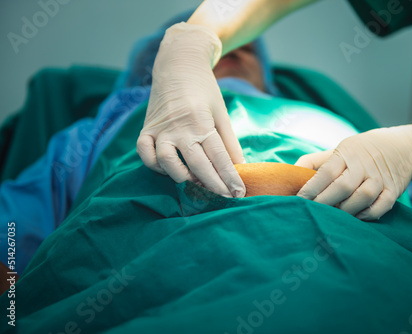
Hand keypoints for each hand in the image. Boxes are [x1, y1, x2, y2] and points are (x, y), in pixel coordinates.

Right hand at [137, 23, 245, 197]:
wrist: (178, 65)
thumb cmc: (204, 90)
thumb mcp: (221, 113)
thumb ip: (230, 142)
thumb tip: (240, 168)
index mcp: (202, 121)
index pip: (219, 157)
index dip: (230, 178)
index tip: (239, 193)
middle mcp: (180, 127)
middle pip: (197, 164)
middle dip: (213, 185)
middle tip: (225, 196)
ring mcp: (161, 128)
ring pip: (166, 161)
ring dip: (181, 176)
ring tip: (195, 181)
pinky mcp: (146, 128)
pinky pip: (145, 153)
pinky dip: (155, 165)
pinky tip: (169, 168)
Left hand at [294, 120, 411, 219]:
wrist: (402, 148)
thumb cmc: (360, 152)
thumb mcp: (337, 149)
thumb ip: (312, 162)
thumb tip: (289, 174)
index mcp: (346, 154)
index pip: (326, 172)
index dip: (311, 188)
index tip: (299, 200)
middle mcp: (364, 165)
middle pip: (342, 187)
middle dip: (325, 203)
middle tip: (312, 213)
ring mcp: (380, 179)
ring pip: (362, 197)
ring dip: (345, 211)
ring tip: (332, 217)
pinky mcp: (393, 190)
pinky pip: (380, 206)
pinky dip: (367, 215)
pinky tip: (355, 218)